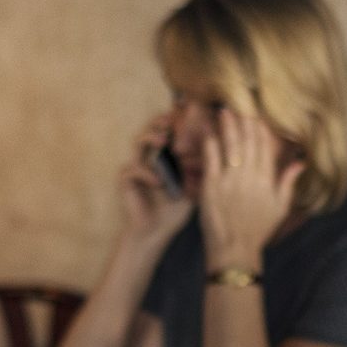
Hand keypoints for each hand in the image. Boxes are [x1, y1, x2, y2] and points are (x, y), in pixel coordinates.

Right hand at [116, 112, 194, 252]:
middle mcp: (150, 156)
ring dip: (150, 138)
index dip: (178, 121)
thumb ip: (202, 170)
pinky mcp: (126, 180)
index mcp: (166, 156)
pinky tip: (158, 181)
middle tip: (172, 119)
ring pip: (138, 142)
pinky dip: (145, 173)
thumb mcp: (193, 188)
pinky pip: (132, 169)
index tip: (192, 114)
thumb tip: (221, 151)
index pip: (171, 131)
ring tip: (162, 141)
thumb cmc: (175, 210)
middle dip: (161, 121)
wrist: (155, 232)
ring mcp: (136, 166)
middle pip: (153, 128)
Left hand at [198, 109, 302, 268]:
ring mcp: (229, 180)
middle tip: (238, 104)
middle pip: (247, 142)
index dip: (259, 128)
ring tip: (224, 111)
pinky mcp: (211, 187)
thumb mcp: (279, 208)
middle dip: (243, 121)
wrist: (235, 250)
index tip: (255, 114)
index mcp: (266, 180)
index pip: (264, 147)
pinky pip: (211, 160)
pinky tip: (209, 132)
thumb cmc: (258, 231)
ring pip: (230, 146)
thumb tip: (300, 163)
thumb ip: (288, 183)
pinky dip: (210, 144)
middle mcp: (249, 176)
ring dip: (227, 127)